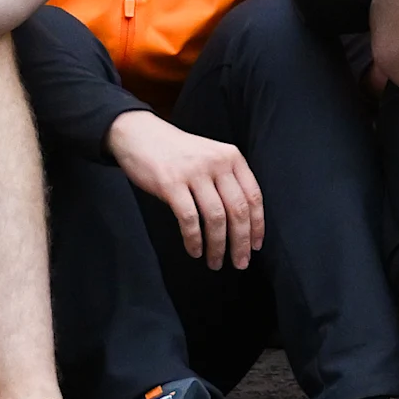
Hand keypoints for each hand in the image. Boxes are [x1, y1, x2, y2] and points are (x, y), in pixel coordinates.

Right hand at [109, 110, 264, 268]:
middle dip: (241, 242)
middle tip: (240, 263)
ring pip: (215, 218)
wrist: (140, 135)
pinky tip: (195, 251)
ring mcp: (194, 173)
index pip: (253, 196)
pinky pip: (189, 219)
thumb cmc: (178, 153)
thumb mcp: (211, 157)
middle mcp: (217, 163)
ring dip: (218, 246)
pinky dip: (194, 239)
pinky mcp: (170, 183)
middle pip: (238, 210)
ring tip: (216, 262)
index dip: (257, 225)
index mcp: (232, 157)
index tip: (256, 246)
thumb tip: (242, 222)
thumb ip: (227, 180)